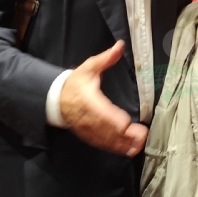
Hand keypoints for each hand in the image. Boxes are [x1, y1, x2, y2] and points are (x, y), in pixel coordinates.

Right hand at [58, 41, 147, 156]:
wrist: (56, 99)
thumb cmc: (75, 83)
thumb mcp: (89, 67)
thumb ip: (105, 59)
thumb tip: (120, 46)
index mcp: (89, 100)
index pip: (101, 111)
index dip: (112, 119)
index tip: (126, 123)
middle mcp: (88, 117)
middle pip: (106, 129)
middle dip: (124, 135)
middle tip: (142, 137)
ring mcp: (87, 128)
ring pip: (105, 139)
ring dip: (122, 144)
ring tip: (139, 146)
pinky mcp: (88, 135)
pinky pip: (102, 144)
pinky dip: (115, 148)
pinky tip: (128, 150)